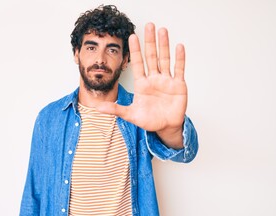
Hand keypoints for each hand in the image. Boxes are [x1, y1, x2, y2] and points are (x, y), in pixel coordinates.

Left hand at [97, 23, 186, 147]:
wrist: (166, 127)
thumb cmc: (149, 121)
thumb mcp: (130, 115)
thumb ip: (115, 109)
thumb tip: (97, 108)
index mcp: (142, 84)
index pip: (137, 63)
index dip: (135, 50)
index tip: (132, 36)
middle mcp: (154, 79)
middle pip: (151, 57)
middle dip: (150, 42)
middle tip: (149, 26)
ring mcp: (166, 81)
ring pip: (165, 59)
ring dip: (164, 45)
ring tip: (162, 31)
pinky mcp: (178, 85)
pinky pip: (179, 69)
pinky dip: (179, 58)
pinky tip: (178, 46)